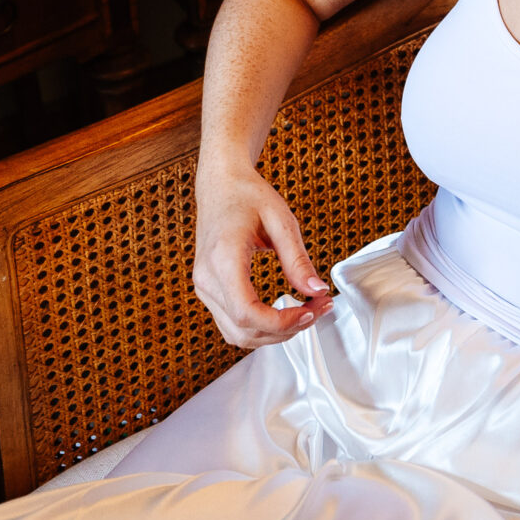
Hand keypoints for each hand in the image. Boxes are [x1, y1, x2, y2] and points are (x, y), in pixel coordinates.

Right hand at [192, 165, 333, 349]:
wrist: (220, 184)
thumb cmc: (246, 195)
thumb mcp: (281, 221)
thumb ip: (298, 260)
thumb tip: (316, 291)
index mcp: (223, 257)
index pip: (246, 312)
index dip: (280, 323)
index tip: (309, 312)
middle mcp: (207, 277)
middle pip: (243, 330)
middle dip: (284, 330)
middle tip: (316, 310)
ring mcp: (203, 286)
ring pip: (236, 334)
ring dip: (272, 333)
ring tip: (303, 313)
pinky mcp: (208, 290)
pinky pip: (231, 324)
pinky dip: (258, 327)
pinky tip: (281, 314)